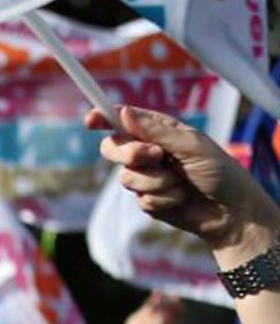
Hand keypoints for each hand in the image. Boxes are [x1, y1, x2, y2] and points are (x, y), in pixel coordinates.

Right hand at [89, 105, 279, 259]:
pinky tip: (181, 198)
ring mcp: (147, 177)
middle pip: (114, 148)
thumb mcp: (192, 145)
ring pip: (127, 177)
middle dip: (130, 153)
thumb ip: (157, 131)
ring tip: (181, 183)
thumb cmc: (219, 172)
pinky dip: (163, 198)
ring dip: (157, 181)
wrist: (231, 211)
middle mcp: (149, 152)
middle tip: (155, 155)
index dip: (104, 118)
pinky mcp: (148, 200)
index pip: (124, 121)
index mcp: (160, 131)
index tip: (91, 120)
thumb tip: (124, 112)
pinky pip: (140, 198)